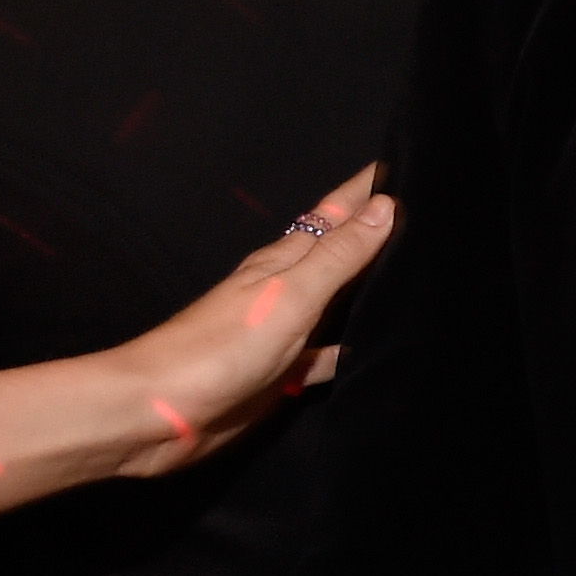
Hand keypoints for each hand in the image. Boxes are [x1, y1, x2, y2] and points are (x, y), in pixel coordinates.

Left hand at [105, 170, 394, 479]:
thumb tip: (385, 208)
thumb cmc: (218, 348)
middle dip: (372, 232)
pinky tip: (368, 353)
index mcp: (283, 261)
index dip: (365, 190)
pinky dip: (345, 350)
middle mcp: (282, 290)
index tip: (401, 163)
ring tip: (406, 277)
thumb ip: (338, 256)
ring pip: (333, 303)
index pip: (334, 213)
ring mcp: (279, 333)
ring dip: (363, 289)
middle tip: (416, 212)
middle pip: (336, 253)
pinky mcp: (278, 375)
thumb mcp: (289, 295)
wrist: (159, 411)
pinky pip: (322, 357)